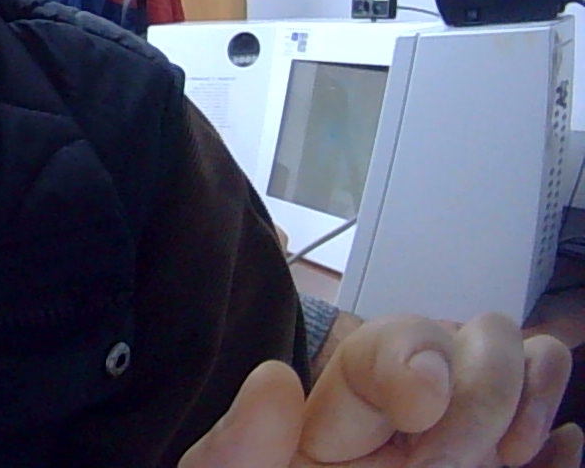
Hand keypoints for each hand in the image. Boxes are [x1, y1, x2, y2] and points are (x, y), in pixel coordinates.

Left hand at [180, 313, 579, 466]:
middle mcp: (424, 402)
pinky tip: (545, 461)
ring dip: (526, 410)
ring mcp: (476, 435)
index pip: (403, 338)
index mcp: (352, 397)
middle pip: (487, 339)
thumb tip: (274, 379)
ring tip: (499, 462)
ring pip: (534, 366)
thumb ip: (239, 446)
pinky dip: (560, 452)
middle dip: (480, 396)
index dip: (416, 358)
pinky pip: (560, 442)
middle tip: (442, 466)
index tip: (416, 408)